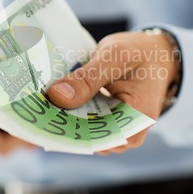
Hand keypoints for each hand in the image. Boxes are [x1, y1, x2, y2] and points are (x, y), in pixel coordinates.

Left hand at [47, 31, 177, 154]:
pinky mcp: (108, 124)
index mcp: (137, 118)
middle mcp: (129, 132)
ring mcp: (118, 130)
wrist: (155, 54)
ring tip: (42, 104)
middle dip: (63, 126)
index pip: (99, 139)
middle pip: (89, 140)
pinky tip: (55, 101)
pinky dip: (71, 114)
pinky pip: (86, 125)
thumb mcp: (114, 57)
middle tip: (36, 109)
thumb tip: (57, 96)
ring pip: (85, 135)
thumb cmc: (140, 53)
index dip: (69, 132)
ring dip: (65, 120)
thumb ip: (88, 77)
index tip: (43, 119)